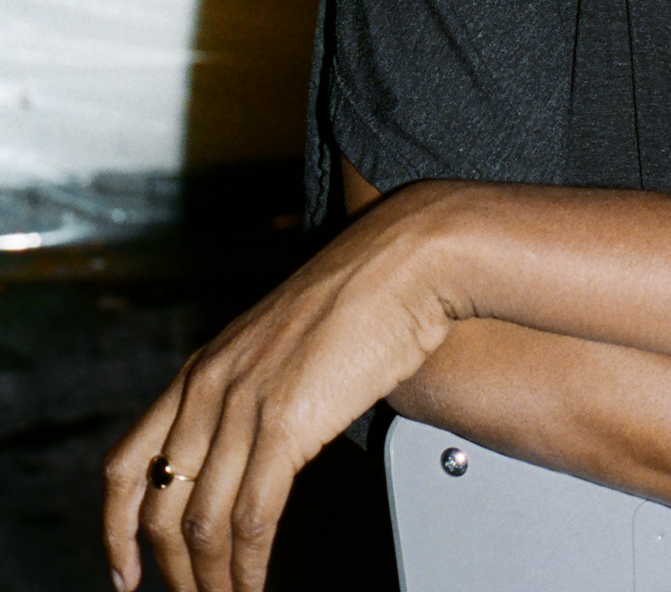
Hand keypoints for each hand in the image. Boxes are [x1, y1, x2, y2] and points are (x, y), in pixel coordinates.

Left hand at [102, 182, 463, 591]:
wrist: (407, 259)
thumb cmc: (363, 291)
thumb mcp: (281, 338)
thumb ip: (253, 388)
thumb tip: (254, 448)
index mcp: (202, 367)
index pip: (127, 466)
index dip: (116, 531)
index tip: (124, 574)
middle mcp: (209, 386)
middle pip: (159, 508)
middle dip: (172, 572)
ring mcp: (243, 404)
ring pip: (201, 525)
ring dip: (212, 582)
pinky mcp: (286, 422)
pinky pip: (251, 520)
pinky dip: (248, 568)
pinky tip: (257, 586)